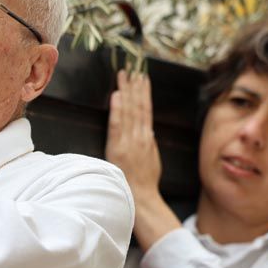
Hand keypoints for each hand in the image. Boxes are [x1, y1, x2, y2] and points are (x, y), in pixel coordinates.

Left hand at [105, 70, 161, 198]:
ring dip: (126, 92)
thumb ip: (148, 143)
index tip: (142, 78)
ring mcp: (130, 141)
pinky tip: (116, 96)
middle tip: (131, 70)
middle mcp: (140, 136)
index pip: (145, 110)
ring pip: (129, 112)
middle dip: (134, 87)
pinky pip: (118, 126)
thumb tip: (148, 130)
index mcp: (147, 138)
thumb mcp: (151, 158)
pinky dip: (117, 110)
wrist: (141, 197)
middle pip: (138, 106)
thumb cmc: (145, 181)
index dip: (144, 93)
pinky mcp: (119, 148)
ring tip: (123, 76)